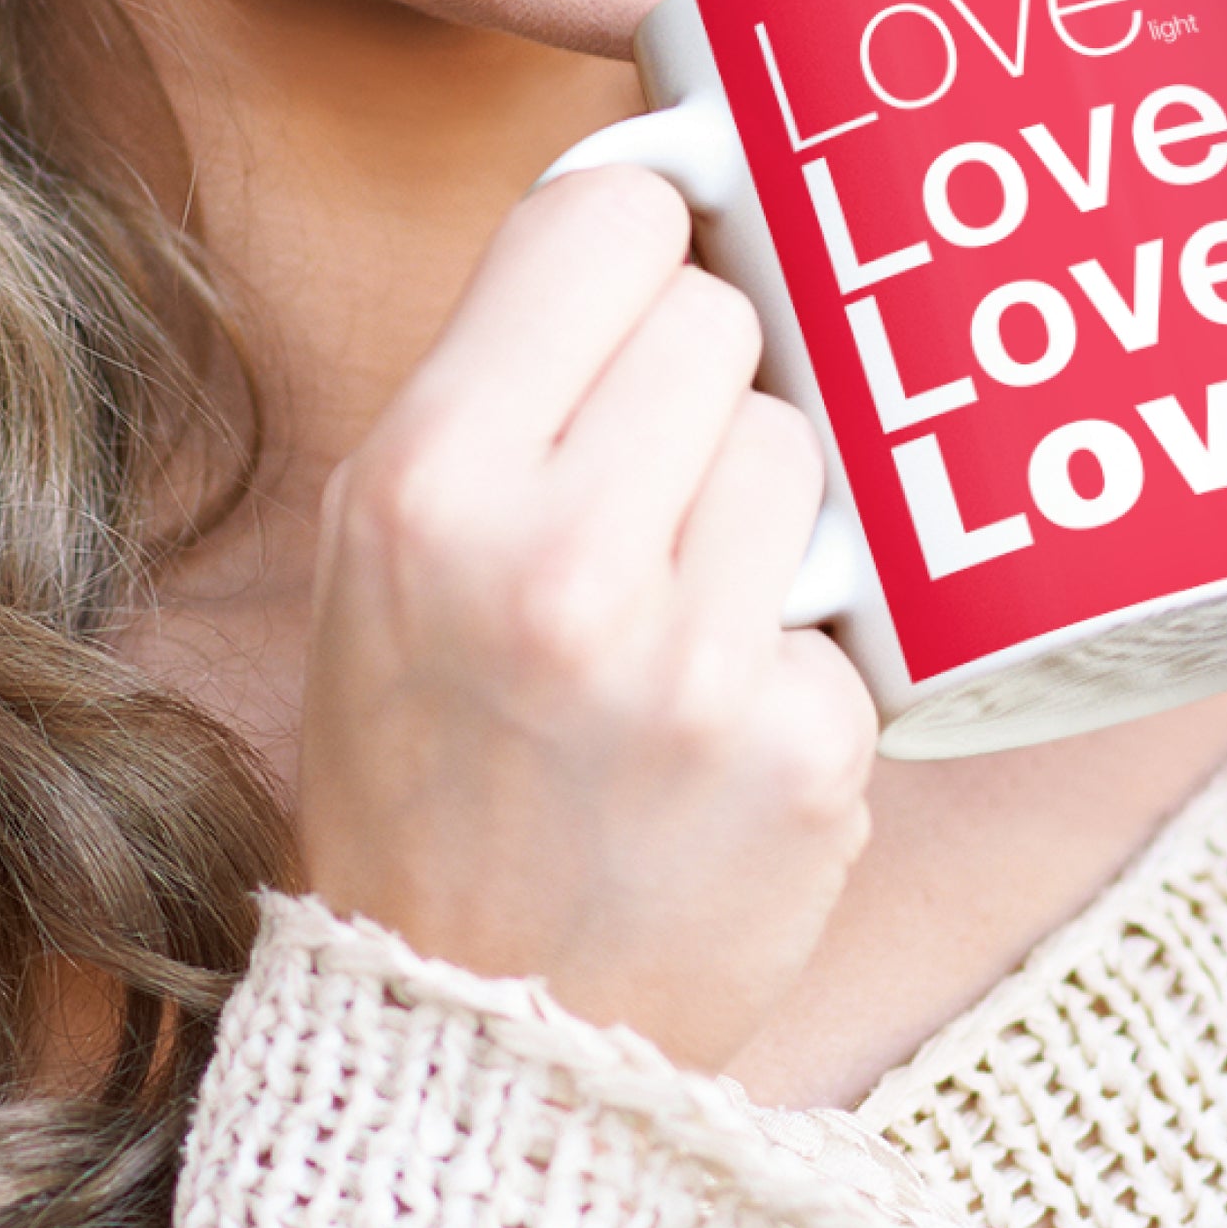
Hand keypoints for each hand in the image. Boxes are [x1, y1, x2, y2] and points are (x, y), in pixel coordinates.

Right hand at [295, 164, 877, 1072]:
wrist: (473, 1009)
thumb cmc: (420, 750)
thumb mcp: (378, 544)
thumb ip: (498, 374)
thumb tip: (652, 224)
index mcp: (429, 482)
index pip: (605, 218)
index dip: (634, 235)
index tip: (640, 277)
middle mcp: (559, 561)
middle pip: (722, 315)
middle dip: (692, 378)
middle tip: (639, 476)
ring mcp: (694, 662)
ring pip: (801, 441)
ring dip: (754, 502)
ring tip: (673, 600)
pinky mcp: (806, 749)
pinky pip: (848, 593)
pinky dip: (797, 633)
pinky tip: (720, 705)